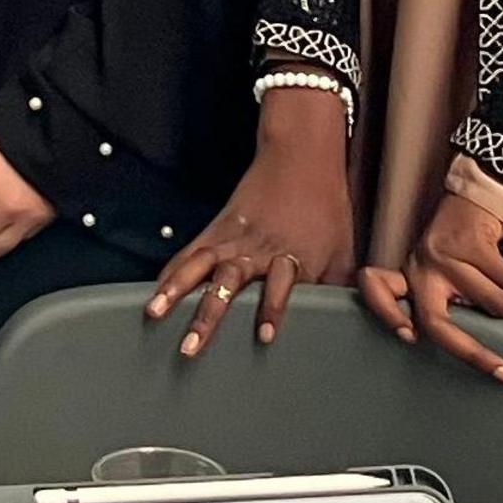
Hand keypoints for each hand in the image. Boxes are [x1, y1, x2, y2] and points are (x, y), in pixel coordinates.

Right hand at [150, 90, 357, 355]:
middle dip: (208, 314)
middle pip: (230, 280)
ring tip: (154, 314)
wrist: (301, 159)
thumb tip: (348, 328)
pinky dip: (171, 274)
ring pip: (200, 266)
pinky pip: (189, 254)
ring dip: (177, 291)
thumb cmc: (327, 210)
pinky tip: (154, 293)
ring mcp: (233, 238)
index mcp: (294, 256)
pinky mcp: (217, 230)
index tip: (265, 337)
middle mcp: (258, 249)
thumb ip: (339, 292)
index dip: (273, 309)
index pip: (282, 285)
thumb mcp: (343, 252)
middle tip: (191, 344)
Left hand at [358, 190, 502, 384]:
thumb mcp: (445, 269)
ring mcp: (445, 255)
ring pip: (488, 300)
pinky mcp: (473, 243)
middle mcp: (421, 267)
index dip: (387, 315)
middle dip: (473, 353)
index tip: (409, 337)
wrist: (478, 193)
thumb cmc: (461, 241)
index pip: (378, 290)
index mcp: (410, 277)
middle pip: (437, 321)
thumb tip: (479, 343)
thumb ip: (449, 298)